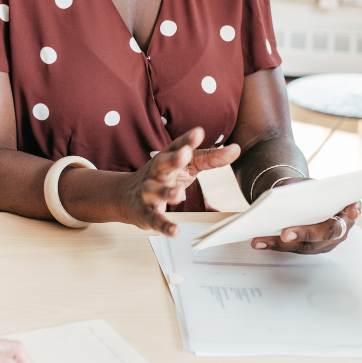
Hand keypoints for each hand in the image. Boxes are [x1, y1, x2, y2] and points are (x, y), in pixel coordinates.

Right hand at [121, 127, 239, 236]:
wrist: (125, 197)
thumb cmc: (163, 177)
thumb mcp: (185, 166)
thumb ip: (209, 158)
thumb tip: (236, 149)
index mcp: (166, 158)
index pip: (176, 146)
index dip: (186, 140)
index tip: (198, 132)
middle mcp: (156, 172)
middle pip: (162, 164)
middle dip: (173, 159)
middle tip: (185, 154)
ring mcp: (148, 192)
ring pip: (155, 191)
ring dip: (166, 192)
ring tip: (180, 195)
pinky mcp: (145, 213)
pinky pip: (154, 218)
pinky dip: (164, 225)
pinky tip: (175, 230)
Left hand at [251, 186, 361, 253]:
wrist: (297, 197)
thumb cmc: (306, 190)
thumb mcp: (309, 184)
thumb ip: (307, 190)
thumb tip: (290, 195)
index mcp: (346, 208)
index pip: (352, 208)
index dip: (354, 210)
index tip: (351, 210)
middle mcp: (340, 228)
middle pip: (326, 233)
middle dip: (305, 234)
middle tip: (285, 233)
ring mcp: (326, 242)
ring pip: (306, 246)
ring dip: (281, 244)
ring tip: (261, 240)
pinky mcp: (310, 248)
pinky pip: (293, 249)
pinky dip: (274, 245)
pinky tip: (259, 242)